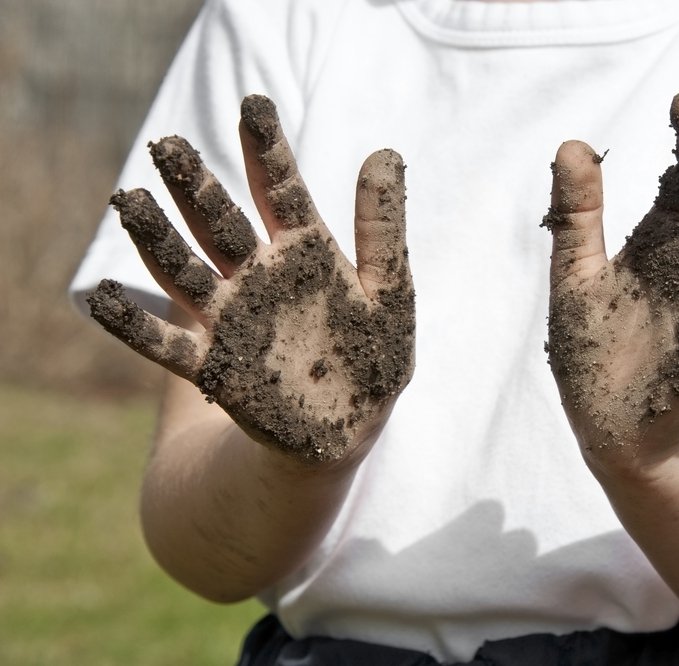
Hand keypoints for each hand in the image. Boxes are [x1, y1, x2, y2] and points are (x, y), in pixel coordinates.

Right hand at [88, 95, 414, 466]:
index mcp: (306, 251)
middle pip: (220, 220)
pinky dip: (131, 323)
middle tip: (167, 143)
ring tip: (130, 199)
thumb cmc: (374, 357)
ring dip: (157, 237)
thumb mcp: (391, 290)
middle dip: (195, 184)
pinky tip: (99, 296)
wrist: (349, 429)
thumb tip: (384, 152)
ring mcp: (232, 317)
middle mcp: (261, 275)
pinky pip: (164, 343)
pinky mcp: (212, 365)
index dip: (267, 148)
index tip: (254, 103)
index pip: (281, 189)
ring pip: (185, 269)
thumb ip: (382, 226)